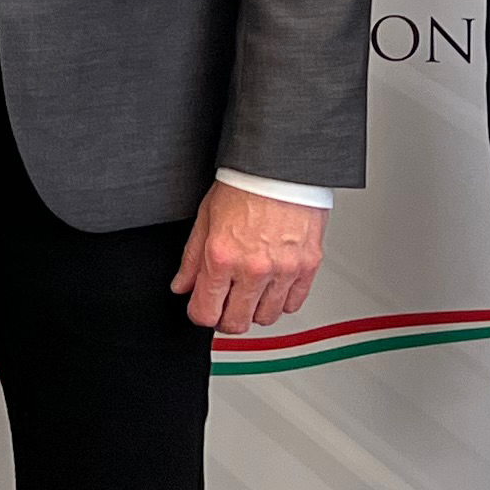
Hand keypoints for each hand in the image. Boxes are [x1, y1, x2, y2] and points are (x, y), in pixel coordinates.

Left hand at [173, 181, 325, 331]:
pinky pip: (293, 304)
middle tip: (225, 303)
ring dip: (254, 310)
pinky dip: (281, 301)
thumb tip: (182, 285)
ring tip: (250, 291)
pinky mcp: (307, 267)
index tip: (202, 308)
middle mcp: (253, 268)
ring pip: (265, 318)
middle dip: (225, 317)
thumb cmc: (244, 185)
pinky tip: (272, 286)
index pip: (205, 313)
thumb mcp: (205, 218)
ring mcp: (283, 270)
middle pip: (236, 323)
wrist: (280, 166)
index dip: (200, 314)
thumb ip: (191, 259)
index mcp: (222, 256)